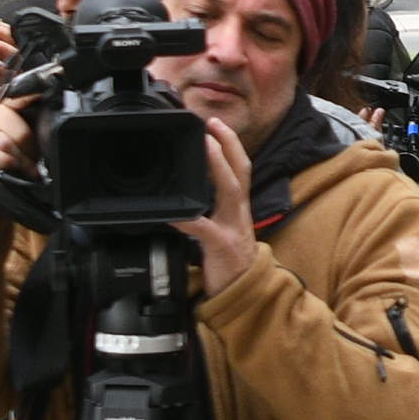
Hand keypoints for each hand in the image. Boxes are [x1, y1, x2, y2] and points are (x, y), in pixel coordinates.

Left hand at [186, 111, 260, 294]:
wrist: (246, 296)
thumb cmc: (231, 264)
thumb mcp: (226, 232)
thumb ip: (213, 212)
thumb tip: (191, 195)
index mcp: (239, 209)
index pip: (241, 169)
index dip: (231, 145)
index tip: (215, 125)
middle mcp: (240, 214)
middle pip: (241, 172)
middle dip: (229, 145)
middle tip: (212, 123)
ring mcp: (234, 229)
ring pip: (230, 191)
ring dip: (218, 166)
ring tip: (203, 147)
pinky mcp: (222, 246)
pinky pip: (203, 229)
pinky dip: (187, 219)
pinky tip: (172, 213)